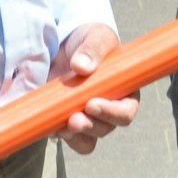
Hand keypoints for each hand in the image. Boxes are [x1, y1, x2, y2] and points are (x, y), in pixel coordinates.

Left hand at [48, 22, 140, 153]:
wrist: (65, 43)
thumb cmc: (90, 41)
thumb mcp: (96, 37)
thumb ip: (93, 49)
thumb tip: (82, 66)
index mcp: (124, 91)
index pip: (126, 111)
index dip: (113, 113)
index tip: (92, 104)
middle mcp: (108, 109)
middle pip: (105, 128)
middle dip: (90, 126)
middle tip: (74, 119)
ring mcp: (87, 117)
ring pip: (87, 139)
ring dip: (75, 136)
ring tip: (61, 127)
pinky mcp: (66, 120)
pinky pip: (67, 138)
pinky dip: (60, 136)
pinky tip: (50, 126)